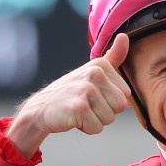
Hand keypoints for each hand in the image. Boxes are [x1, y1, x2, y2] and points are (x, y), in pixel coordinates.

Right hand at [7, 33, 131, 157]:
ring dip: (95, 120)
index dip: (110, 101)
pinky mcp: (79, 108)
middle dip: (105, 112)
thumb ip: (112, 57)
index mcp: (101, 65)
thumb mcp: (91, 71)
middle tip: (86, 105)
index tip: (93, 97)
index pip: (125, 95)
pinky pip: (97, 128)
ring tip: (80, 111)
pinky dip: (86, 128)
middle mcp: (94, 74)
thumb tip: (124, 36)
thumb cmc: (69, 93)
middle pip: (120, 107)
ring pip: (109, 119)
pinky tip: (74, 118)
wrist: (40, 108)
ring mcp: (86, 90)